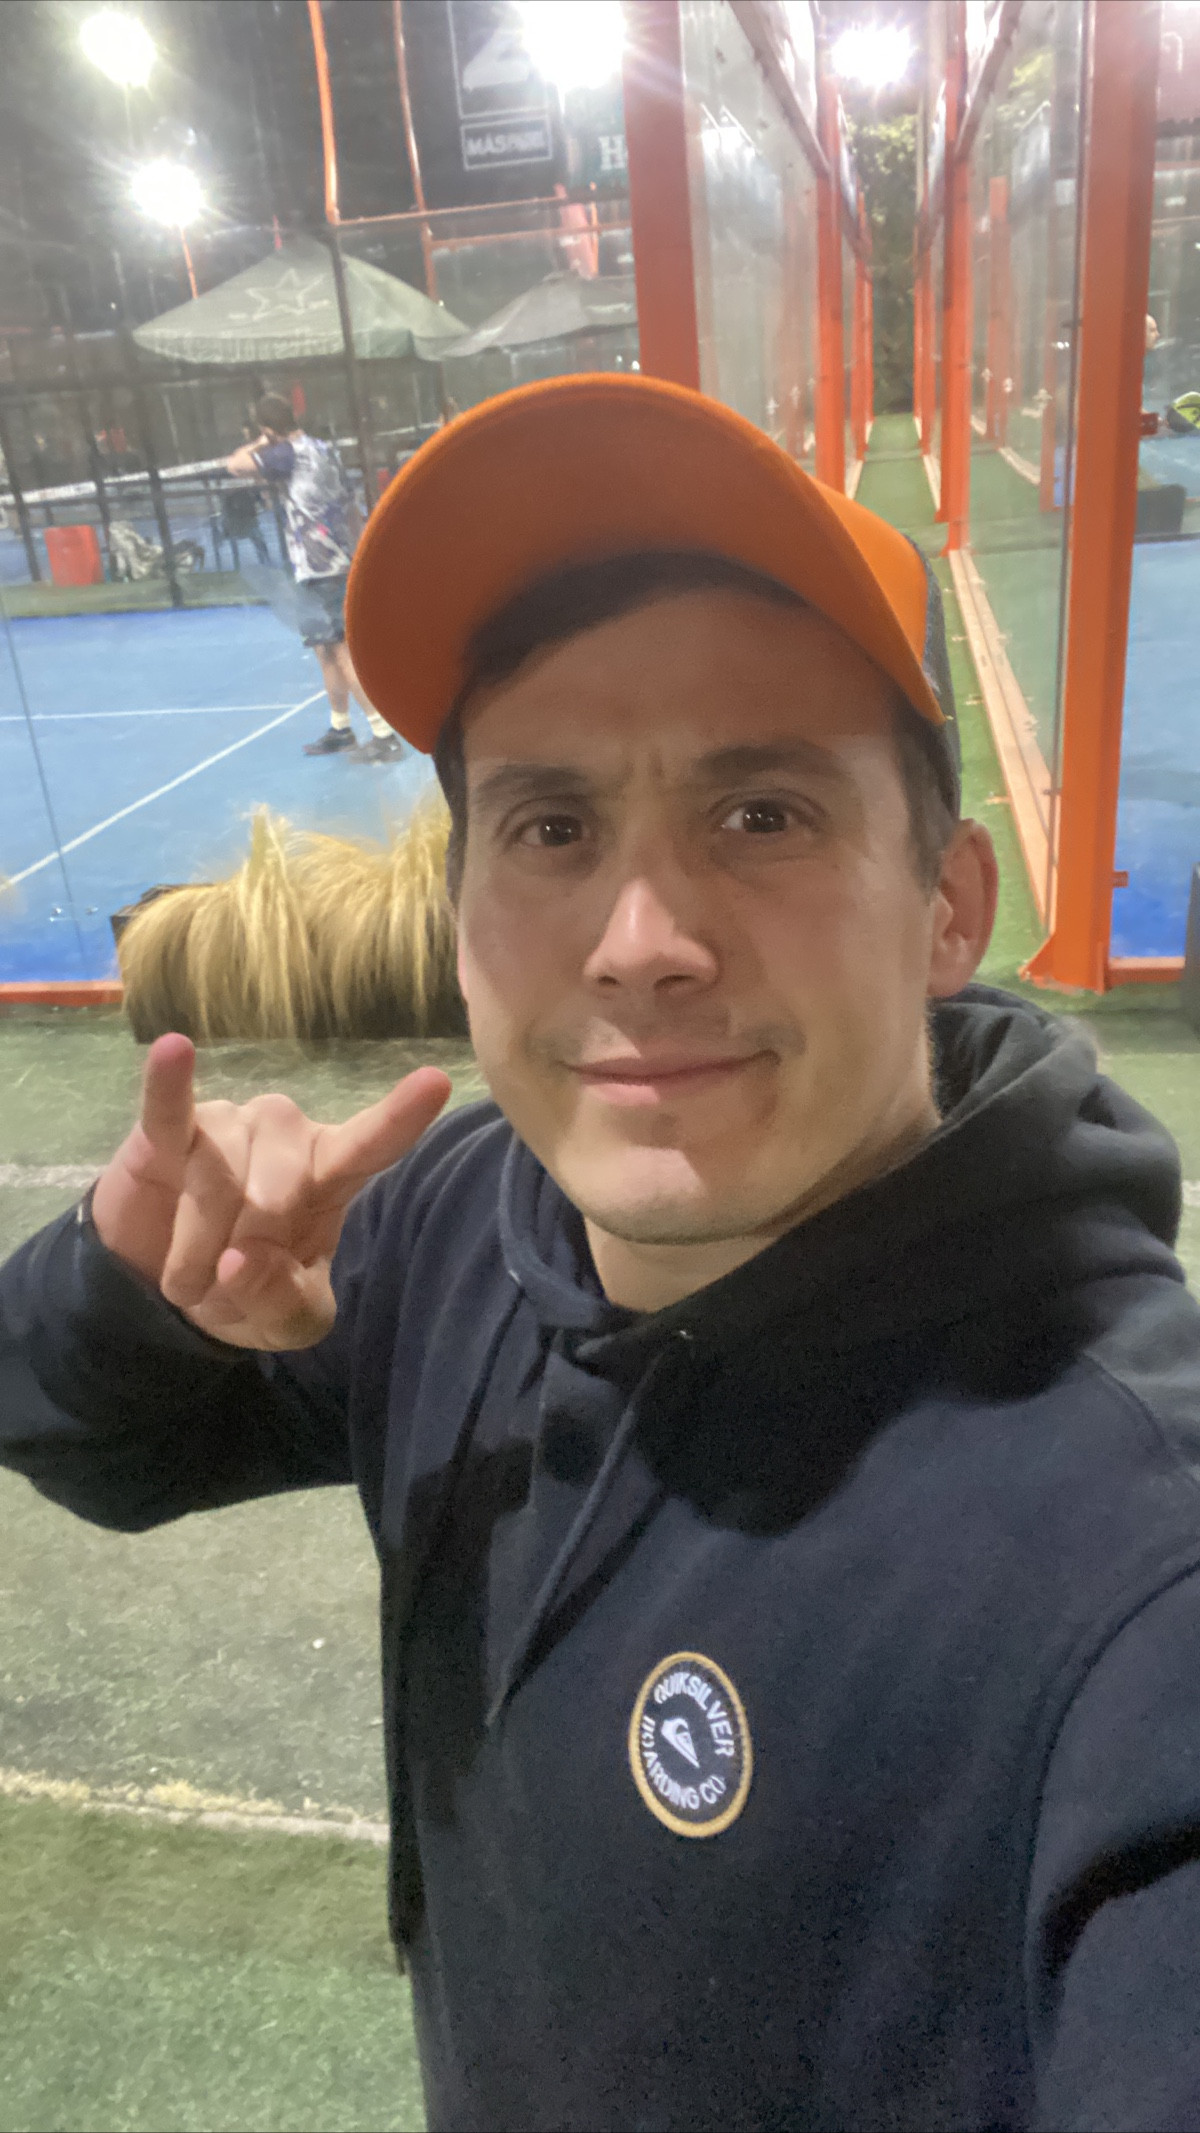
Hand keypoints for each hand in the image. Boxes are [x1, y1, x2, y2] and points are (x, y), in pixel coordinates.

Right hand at [91, 1034, 451, 1350]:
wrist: (166, 1290)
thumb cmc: (245, 1290)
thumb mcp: (286, 1323)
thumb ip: (282, 1301)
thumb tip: (242, 1261)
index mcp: (330, 1174)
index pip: (371, 1143)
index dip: (400, 1116)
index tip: (436, 1083)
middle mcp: (286, 1136)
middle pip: (274, 1194)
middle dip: (242, 1254)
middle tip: (221, 1286)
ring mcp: (228, 1124)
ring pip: (216, 1183)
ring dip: (195, 1249)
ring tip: (184, 1278)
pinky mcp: (167, 1131)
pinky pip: (168, 1110)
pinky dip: (168, 1085)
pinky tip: (173, 1049)